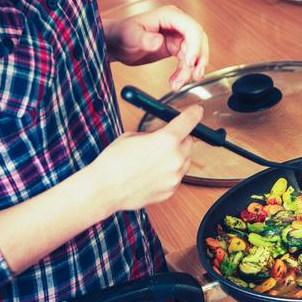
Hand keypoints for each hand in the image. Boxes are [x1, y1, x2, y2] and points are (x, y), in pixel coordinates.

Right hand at [88, 105, 202, 212]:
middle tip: (163, 141)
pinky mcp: (171, 190)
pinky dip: (169, 173)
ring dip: (175, 157)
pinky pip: (177, 177)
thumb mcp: (133, 136)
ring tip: (153, 160)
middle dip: (179, 139)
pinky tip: (152, 173)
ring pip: (185, 161)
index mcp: (166, 140)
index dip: (194, 113)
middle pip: (189, 142)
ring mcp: (174, 177)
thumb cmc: (114, 162)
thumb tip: (164, 132)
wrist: (104, 189)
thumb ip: (154, 133)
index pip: (189, 121)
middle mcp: (175, 158)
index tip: (197, 111)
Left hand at [104, 5, 208, 89]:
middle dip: (198, 60)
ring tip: (178, 84)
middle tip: (194, 76)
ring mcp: (177, 37)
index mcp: (169, 16)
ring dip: (190, 71)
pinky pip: (186, 62)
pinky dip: (183, 73)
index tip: (190, 63)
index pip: (192, 28)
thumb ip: (144, 39)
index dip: (196, 46)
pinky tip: (174, 82)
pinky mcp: (175, 48)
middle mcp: (177, 25)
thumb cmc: (121, 34)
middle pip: (199, 42)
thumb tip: (158, 41)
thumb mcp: (130, 36)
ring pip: (194, 54)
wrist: (116, 43)